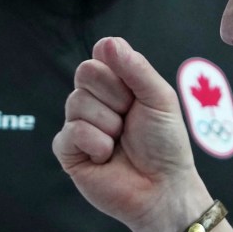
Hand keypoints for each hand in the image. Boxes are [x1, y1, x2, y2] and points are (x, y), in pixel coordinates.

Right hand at [53, 37, 206, 231]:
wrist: (163, 188)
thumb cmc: (165, 144)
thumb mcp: (159, 98)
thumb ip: (135, 68)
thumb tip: (106, 42)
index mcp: (115, 85)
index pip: (100, 56)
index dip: (119, 72)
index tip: (137, 94)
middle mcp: (93, 101)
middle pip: (85, 74)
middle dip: (115, 98)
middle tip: (130, 121)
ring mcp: (78, 125)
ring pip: (77, 103)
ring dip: (109, 125)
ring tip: (120, 142)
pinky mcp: (67, 152)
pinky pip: (71, 132)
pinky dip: (96, 144)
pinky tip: (106, 157)